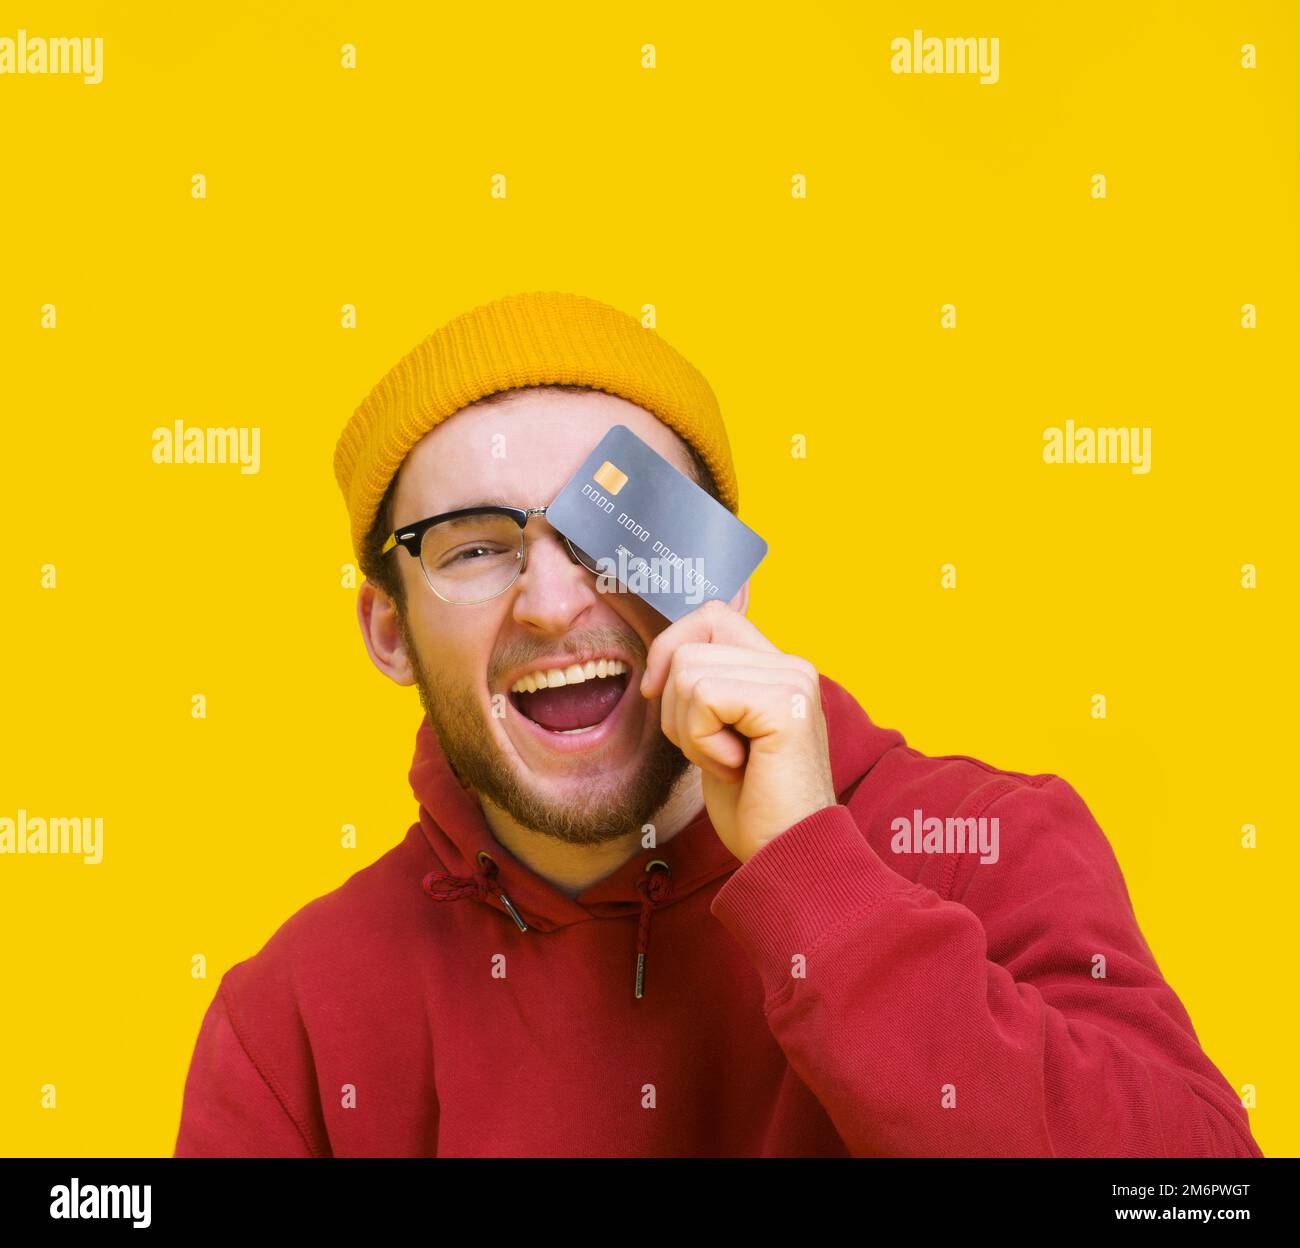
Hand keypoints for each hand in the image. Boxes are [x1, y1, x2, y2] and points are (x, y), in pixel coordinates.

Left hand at [639, 599, 837, 863]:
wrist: (787, 855)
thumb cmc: (752, 804)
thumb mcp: (719, 732)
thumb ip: (707, 686)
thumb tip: (663, 656)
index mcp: (777, 667)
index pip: (710, 615)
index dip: (670, 647)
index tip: (656, 693)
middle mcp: (792, 665)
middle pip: (689, 647)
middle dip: (676, 708)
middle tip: (714, 751)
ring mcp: (792, 681)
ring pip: (688, 672)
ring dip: (689, 731)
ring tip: (728, 762)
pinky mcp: (785, 704)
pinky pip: (703, 698)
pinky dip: (702, 741)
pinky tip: (736, 767)